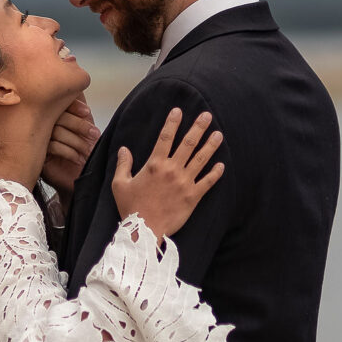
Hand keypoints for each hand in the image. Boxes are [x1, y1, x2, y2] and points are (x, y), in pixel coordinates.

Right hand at [42, 94, 99, 208]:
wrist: (80, 180)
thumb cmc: (85, 154)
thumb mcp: (86, 129)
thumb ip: (80, 109)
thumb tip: (80, 88)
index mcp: (53, 115)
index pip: (58, 102)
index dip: (73, 105)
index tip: (88, 112)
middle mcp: (42, 126)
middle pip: (56, 115)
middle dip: (79, 125)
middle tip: (94, 135)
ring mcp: (37, 140)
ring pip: (55, 130)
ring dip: (76, 141)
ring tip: (88, 151)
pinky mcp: (37, 155)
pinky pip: (51, 145)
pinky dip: (69, 151)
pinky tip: (78, 159)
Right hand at [111, 108, 223, 239]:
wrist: (144, 230)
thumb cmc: (131, 207)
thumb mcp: (120, 184)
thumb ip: (123, 164)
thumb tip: (124, 149)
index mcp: (155, 164)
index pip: (165, 137)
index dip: (173, 122)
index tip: (179, 111)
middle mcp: (172, 170)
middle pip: (188, 143)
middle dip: (198, 127)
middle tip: (207, 116)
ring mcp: (184, 183)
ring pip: (201, 159)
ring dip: (211, 145)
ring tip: (218, 134)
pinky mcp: (193, 197)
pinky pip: (207, 182)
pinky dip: (215, 173)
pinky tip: (221, 165)